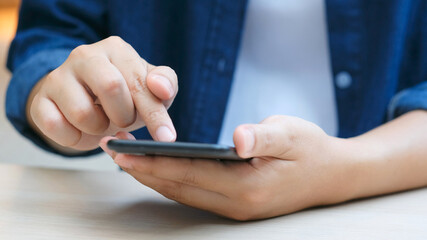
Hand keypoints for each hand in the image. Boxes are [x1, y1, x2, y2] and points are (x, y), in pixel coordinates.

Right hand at [27, 36, 177, 150]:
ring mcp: (58, 76)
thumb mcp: (151, 88)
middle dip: (124, 116)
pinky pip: (55, 126)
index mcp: (115, 49)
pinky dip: (74, 138)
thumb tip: (161, 88)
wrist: (86, 101)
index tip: (167, 139)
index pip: (139, 82)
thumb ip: (166, 84)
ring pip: (83, 113)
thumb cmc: (125, 95)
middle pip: (111, 88)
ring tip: (102, 121)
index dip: (155, 114)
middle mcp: (84, 56)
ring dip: (99, 128)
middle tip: (124, 120)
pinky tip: (81, 129)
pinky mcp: (40, 100)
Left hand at [99, 115, 354, 220]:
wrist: (334, 176)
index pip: (190, 173)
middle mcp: (237, 205)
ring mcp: (235, 209)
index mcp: (248, 187)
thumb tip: (239, 138)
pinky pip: (195, 196)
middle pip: (179, 188)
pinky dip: (172, 183)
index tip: (124, 151)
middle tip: (113, 154)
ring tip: (127, 161)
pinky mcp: (236, 206)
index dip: (154, 162)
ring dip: (154, 178)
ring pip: (184, 195)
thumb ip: (265, 136)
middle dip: (143, 171)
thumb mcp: (294, 134)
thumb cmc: (312, 149)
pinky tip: (159, 172)